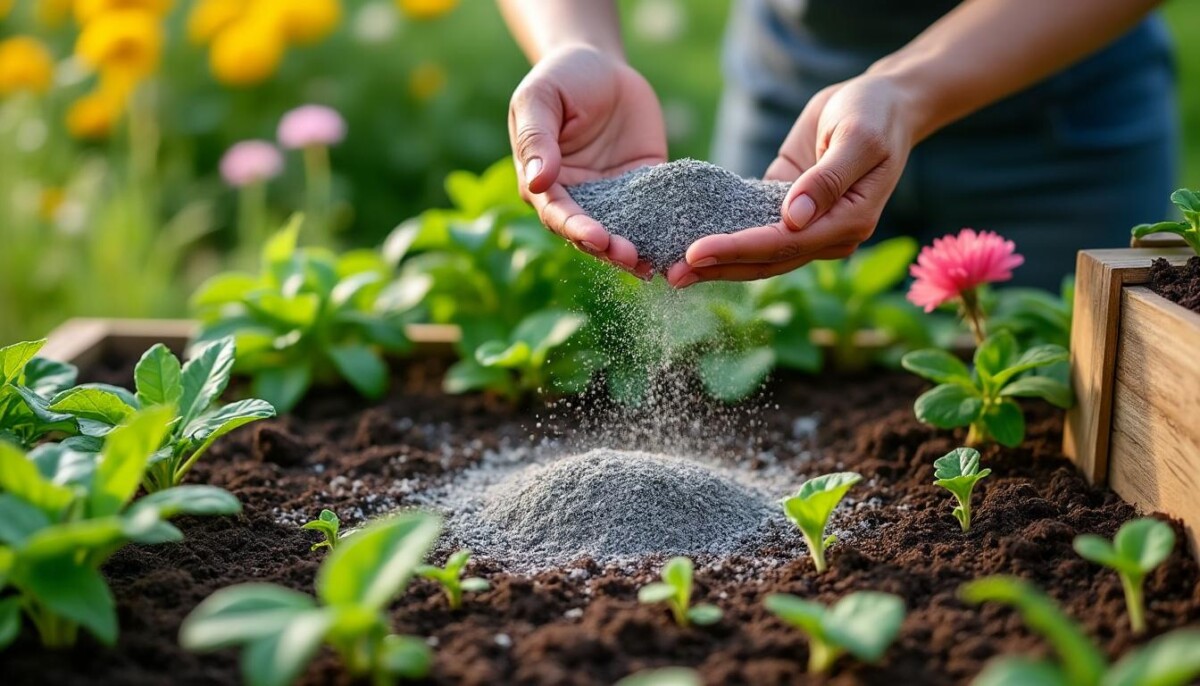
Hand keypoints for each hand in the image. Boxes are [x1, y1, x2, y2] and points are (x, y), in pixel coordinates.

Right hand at [509, 45, 666, 277]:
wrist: (601, 64)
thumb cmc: (560, 78)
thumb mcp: (540, 99)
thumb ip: (537, 139)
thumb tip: (537, 182)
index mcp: (545, 184)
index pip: (558, 214)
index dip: (577, 228)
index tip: (597, 238)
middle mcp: (577, 198)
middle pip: (591, 233)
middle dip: (610, 249)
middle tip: (631, 258)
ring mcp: (612, 196)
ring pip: (623, 231)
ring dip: (637, 249)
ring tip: (655, 265)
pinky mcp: (643, 186)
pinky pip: (655, 210)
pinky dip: (665, 228)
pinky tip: (680, 243)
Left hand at [666, 74, 917, 286]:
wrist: (883, 102)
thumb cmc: (875, 114)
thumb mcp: (857, 138)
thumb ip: (826, 179)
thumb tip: (793, 218)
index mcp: (848, 222)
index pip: (784, 244)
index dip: (739, 250)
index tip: (696, 251)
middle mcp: (827, 234)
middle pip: (766, 260)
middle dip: (719, 267)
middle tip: (673, 273)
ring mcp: (807, 226)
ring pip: (757, 254)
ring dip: (717, 262)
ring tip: (674, 270)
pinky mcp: (787, 209)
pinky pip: (753, 228)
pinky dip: (724, 238)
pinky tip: (690, 241)